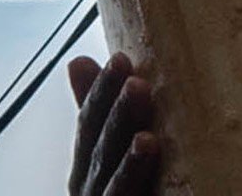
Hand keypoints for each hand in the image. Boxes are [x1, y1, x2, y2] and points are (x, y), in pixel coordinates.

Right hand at [68, 51, 165, 195]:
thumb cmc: (122, 193)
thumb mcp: (108, 156)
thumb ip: (100, 115)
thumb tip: (77, 61)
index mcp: (86, 171)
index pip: (89, 127)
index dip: (101, 94)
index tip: (121, 58)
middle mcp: (90, 195)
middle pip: (101, 156)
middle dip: (117, 120)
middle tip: (138, 85)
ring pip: (115, 192)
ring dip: (129, 166)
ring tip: (148, 140)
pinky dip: (139, 192)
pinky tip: (164, 184)